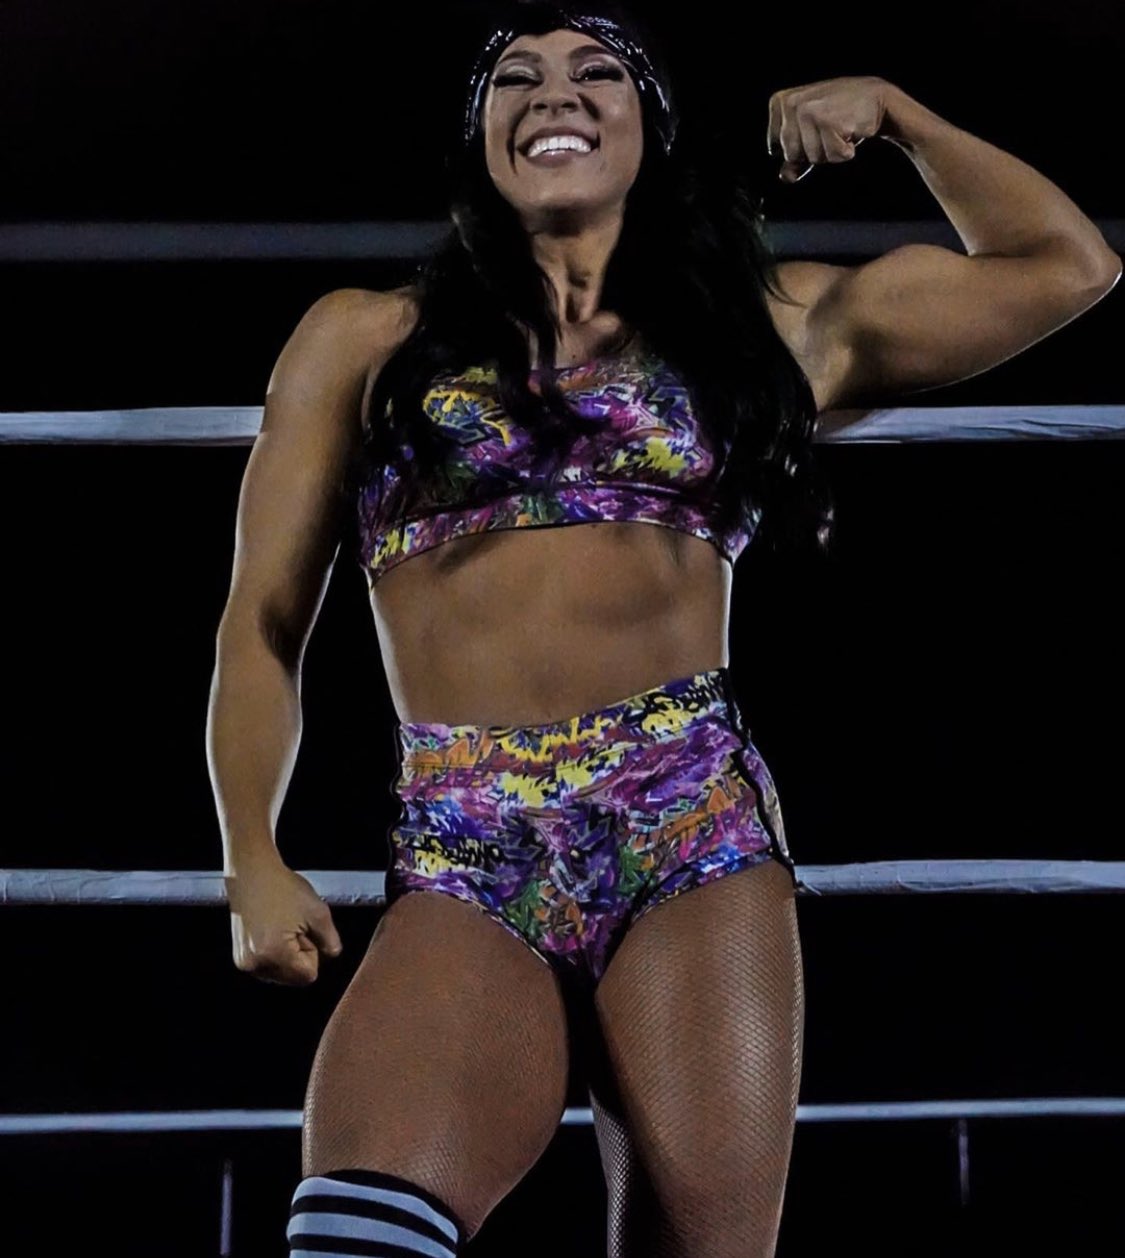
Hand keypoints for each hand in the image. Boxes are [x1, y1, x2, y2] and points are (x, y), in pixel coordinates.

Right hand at [225, 856, 343, 985]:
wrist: (252, 872)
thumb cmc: (283, 887)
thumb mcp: (319, 912)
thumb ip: (331, 941)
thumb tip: (331, 956)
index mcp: (274, 954)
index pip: (308, 976)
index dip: (313, 953)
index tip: (305, 931)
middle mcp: (255, 963)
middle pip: (293, 977)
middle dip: (299, 955)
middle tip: (292, 926)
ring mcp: (244, 961)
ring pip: (280, 973)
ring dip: (287, 955)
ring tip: (280, 925)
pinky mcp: (239, 956)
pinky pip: (267, 965)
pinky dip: (273, 952)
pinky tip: (271, 929)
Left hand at [767, 76, 892, 182]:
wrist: (875, 98)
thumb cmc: (840, 114)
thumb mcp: (811, 132)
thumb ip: (793, 156)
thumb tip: (785, 177)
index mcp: (780, 102)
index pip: (777, 149)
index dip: (798, 148)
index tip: (814, 129)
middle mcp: (791, 103)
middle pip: (792, 156)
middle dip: (814, 151)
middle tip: (829, 128)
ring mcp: (808, 111)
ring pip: (812, 158)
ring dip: (830, 150)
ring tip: (840, 128)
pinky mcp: (828, 121)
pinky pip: (832, 156)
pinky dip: (844, 151)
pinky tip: (850, 130)